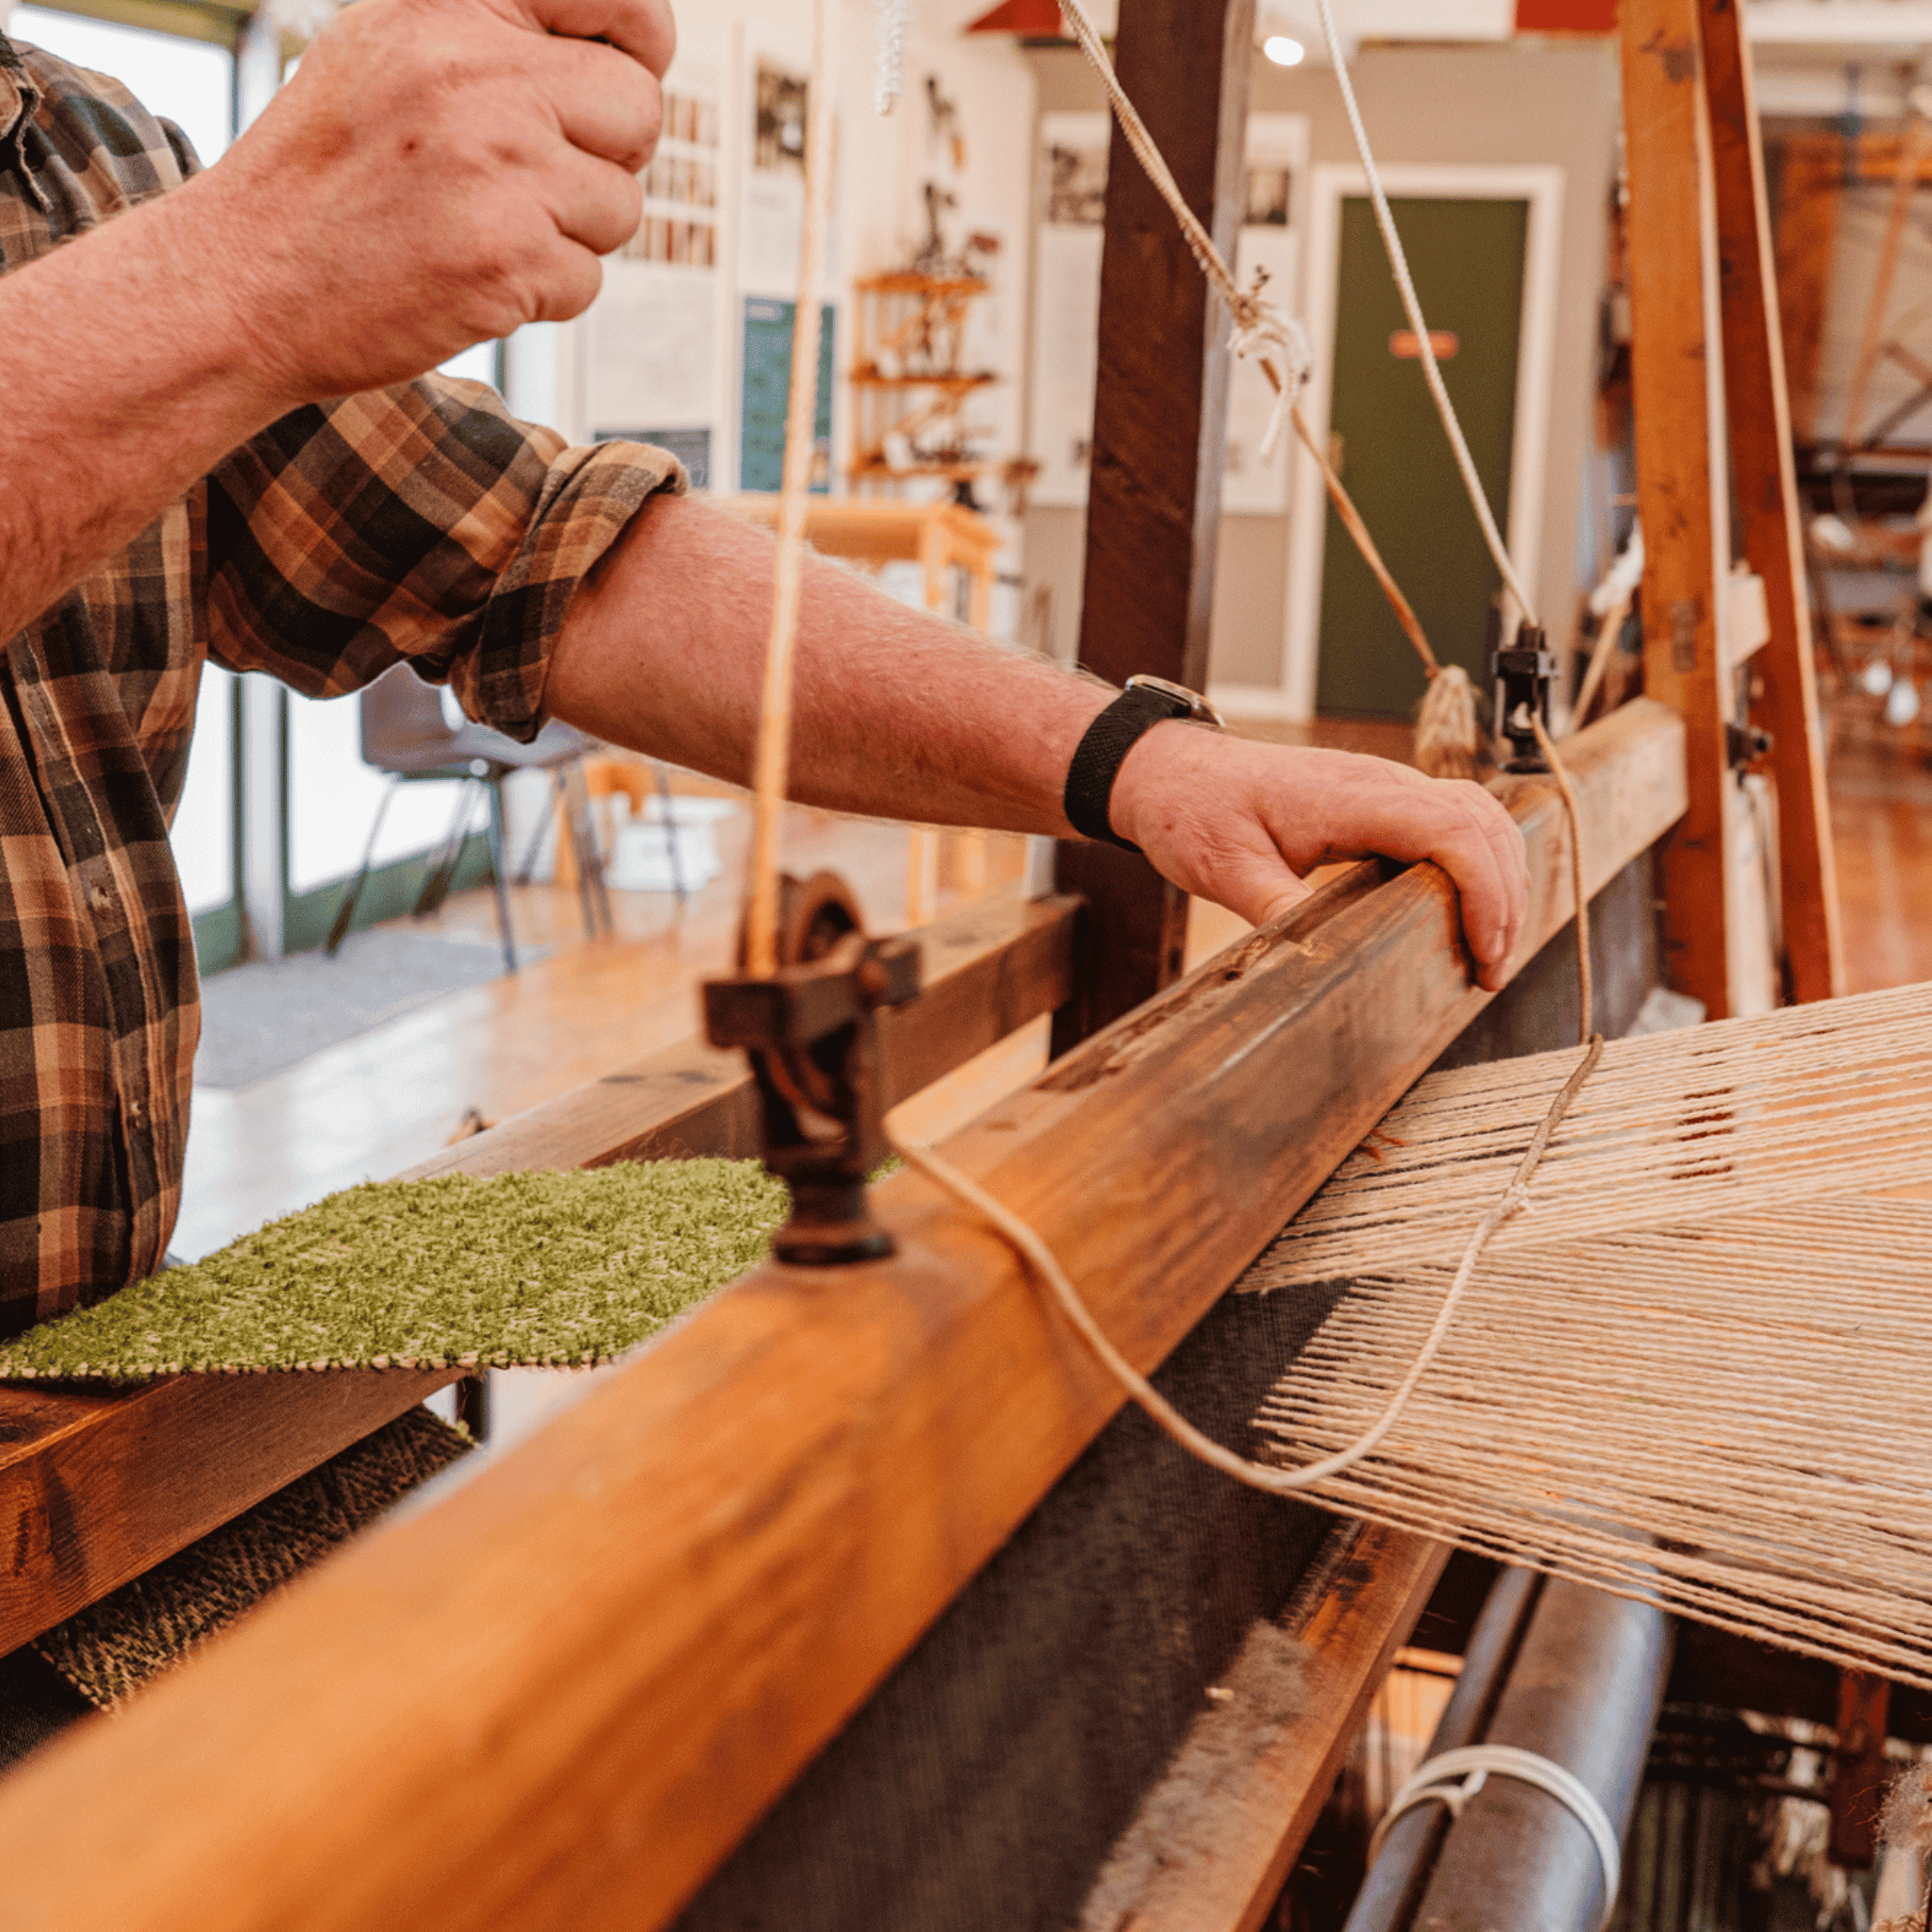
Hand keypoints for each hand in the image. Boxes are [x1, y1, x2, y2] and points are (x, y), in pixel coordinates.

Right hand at [163, 0, 672, 401]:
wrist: (241, 283)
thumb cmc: (324, 180)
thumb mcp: (387, 51)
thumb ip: (491, 36)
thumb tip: (624, 46)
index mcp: (450, 6)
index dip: (640, 40)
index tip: (624, 75)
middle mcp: (476, 72)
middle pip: (636, 107)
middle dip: (606, 156)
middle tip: (536, 182)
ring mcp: (496, 165)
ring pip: (622, 202)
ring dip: (572, 234)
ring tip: (483, 229)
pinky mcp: (508, 256)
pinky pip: (588, 279)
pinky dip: (543, 294)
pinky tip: (472, 278)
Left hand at [1109, 724, 1530, 991]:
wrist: (1170, 774)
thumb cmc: (1193, 811)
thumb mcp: (1226, 870)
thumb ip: (1279, 910)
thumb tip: (1326, 959)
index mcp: (1350, 794)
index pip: (1451, 830)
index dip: (1485, 891)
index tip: (1485, 950)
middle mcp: (1380, 781)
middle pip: (1482, 823)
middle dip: (1503, 896)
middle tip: (1492, 969)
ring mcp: (1384, 786)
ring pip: (1477, 817)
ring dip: (1497, 878)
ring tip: (1488, 948)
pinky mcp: (1379, 800)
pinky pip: (1451, 820)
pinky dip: (1475, 862)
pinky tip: (1466, 909)